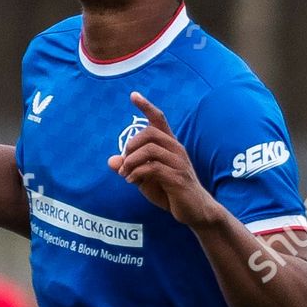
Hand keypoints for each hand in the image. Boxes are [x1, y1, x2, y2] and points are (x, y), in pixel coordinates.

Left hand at [108, 92, 218, 229]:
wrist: (195, 211)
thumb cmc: (171, 193)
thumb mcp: (146, 180)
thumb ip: (131, 168)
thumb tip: (110, 161)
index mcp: (170, 146)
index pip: (159, 120)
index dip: (146, 106)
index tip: (133, 95)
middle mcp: (176, 149)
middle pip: (149, 133)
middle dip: (130, 145)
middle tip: (124, 162)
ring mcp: (178, 163)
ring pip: (149, 150)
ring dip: (131, 161)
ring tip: (125, 174)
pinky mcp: (177, 178)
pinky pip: (152, 168)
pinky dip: (136, 173)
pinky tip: (131, 181)